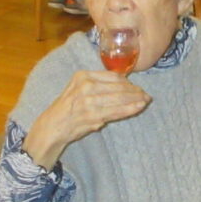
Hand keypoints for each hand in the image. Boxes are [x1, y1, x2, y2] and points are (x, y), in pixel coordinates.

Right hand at [22, 69, 151, 168]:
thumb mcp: (78, 87)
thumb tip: (123, 81)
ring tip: (146, 101)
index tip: (136, 86)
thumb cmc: (68, 106)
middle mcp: (86, 86)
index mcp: (83, 76)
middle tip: (146, 95)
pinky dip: (131, 109)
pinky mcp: (94, 116)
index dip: (128, 82)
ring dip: (136, 100)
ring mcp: (90, 102)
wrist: (54, 125)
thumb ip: (97, 82)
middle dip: (136, 91)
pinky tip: (139, 107)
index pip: (113, 76)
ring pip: (120, 99)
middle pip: (119, 87)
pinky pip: (117, 111)